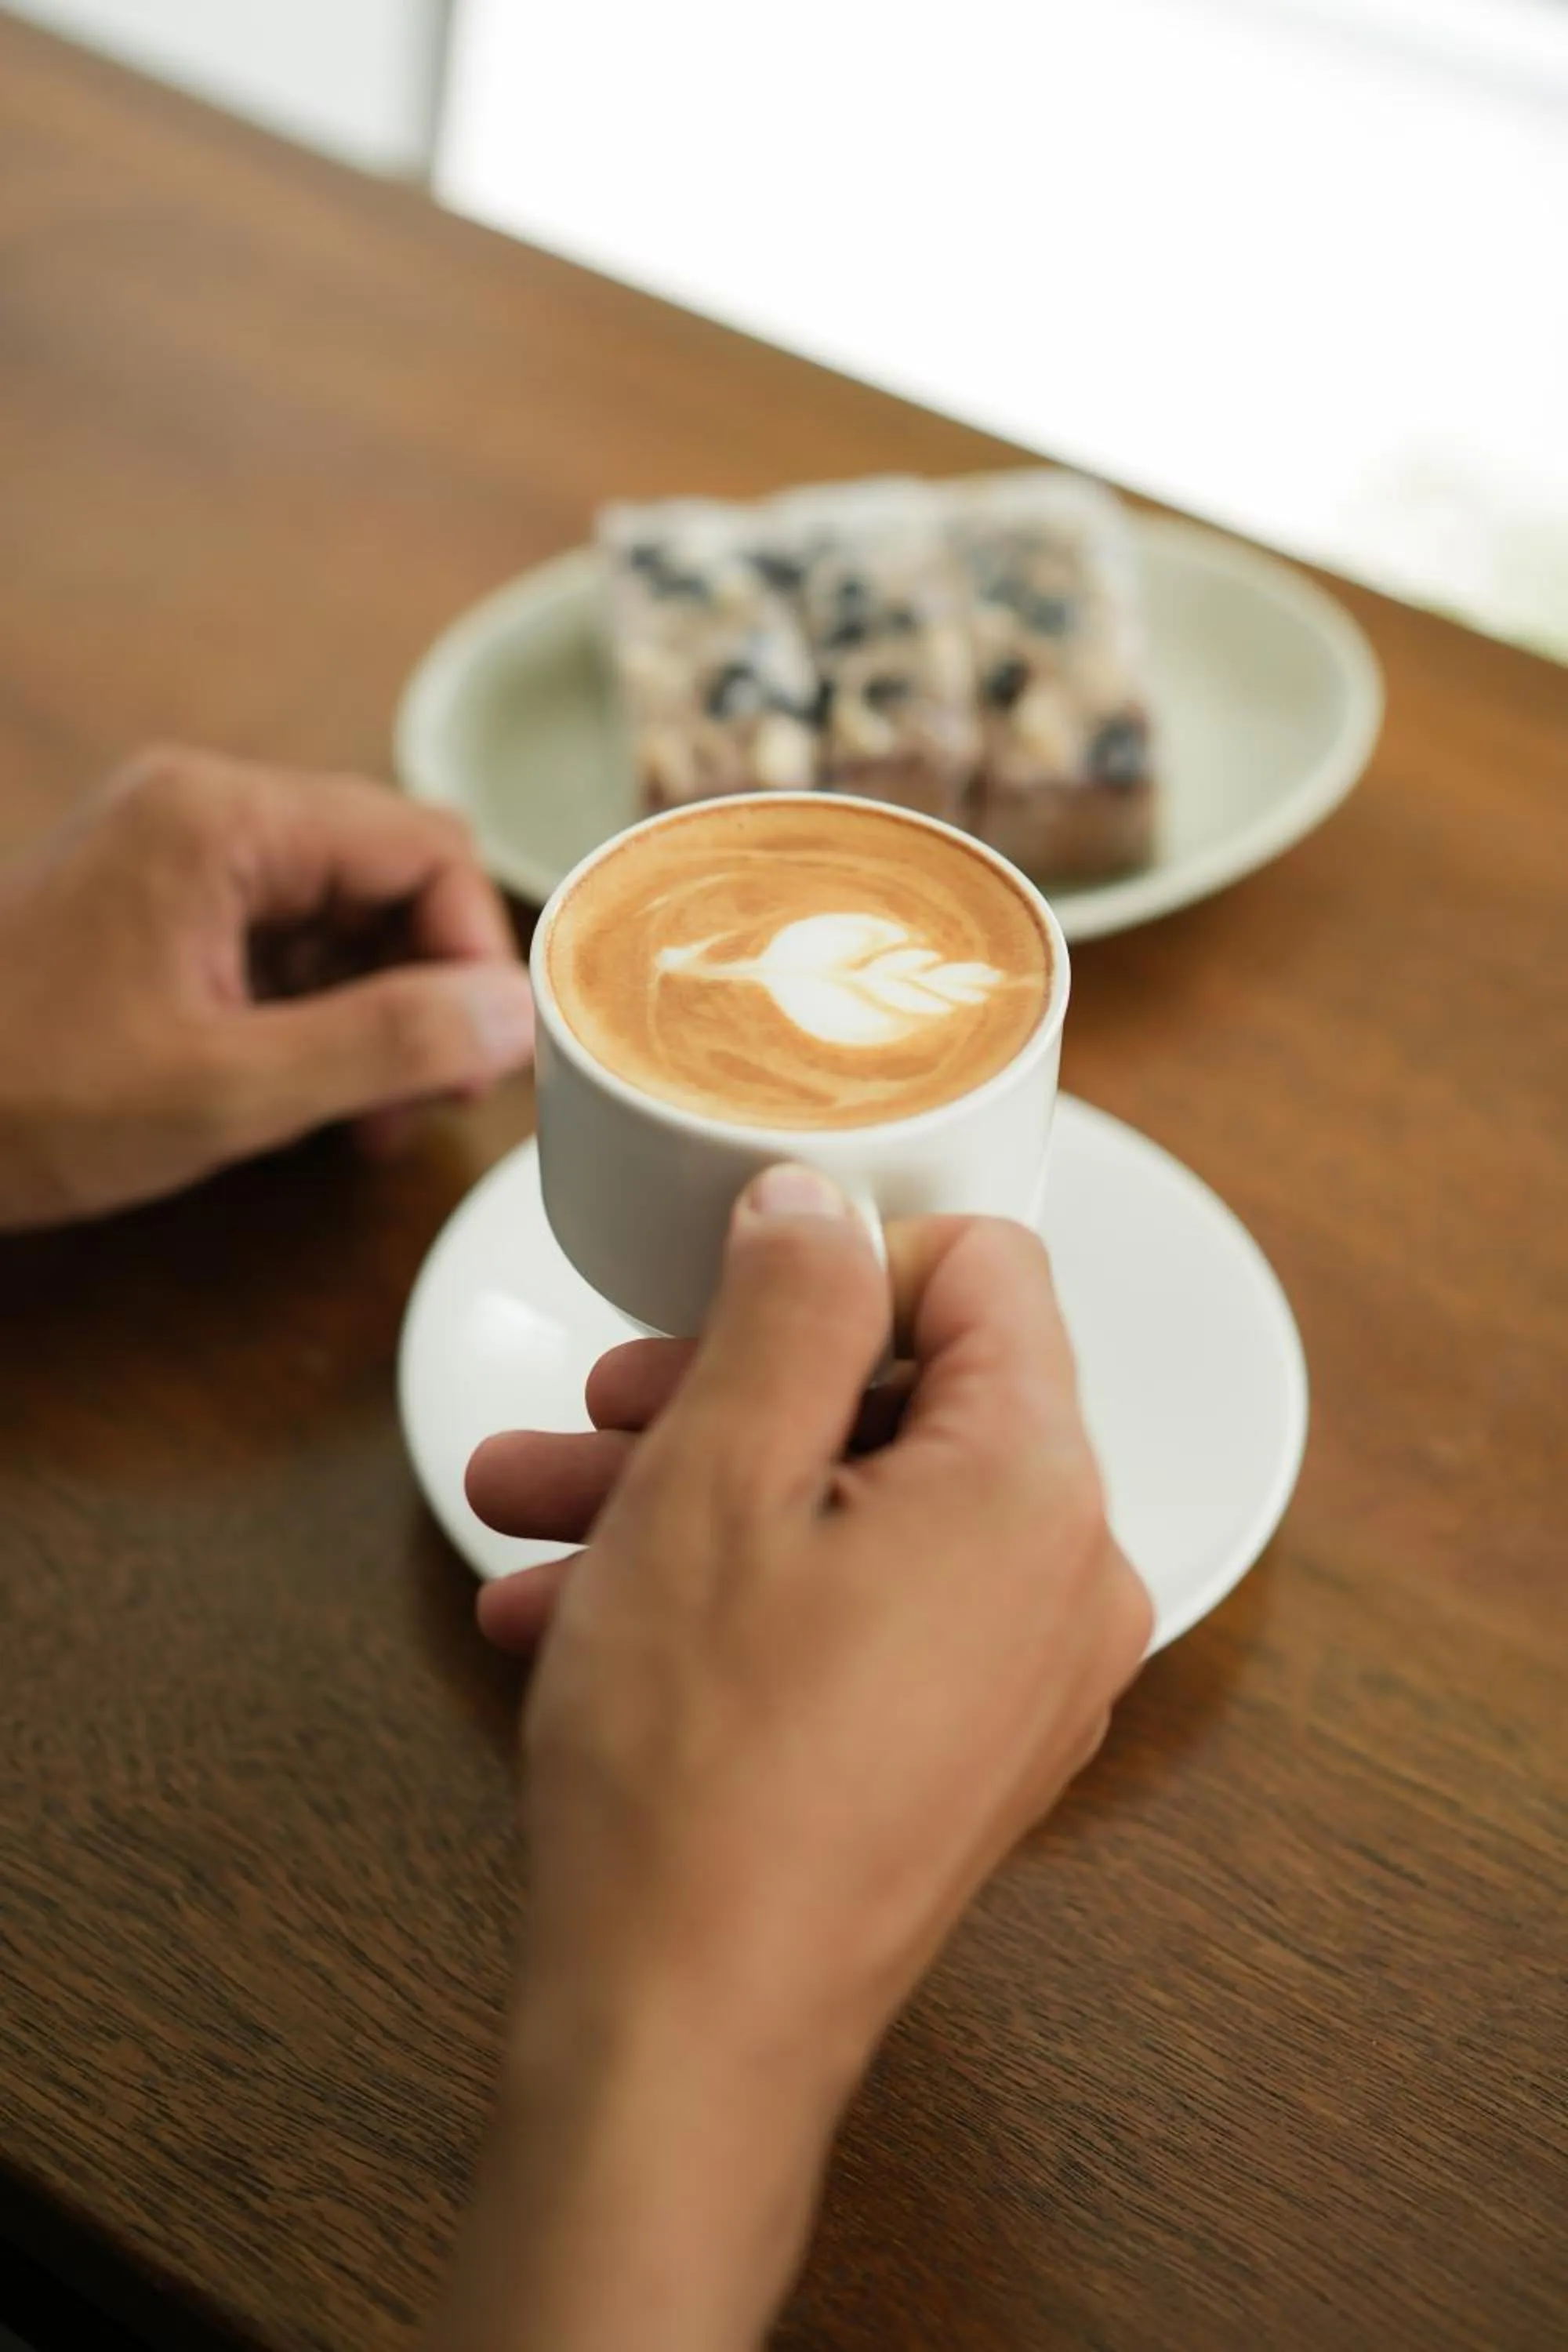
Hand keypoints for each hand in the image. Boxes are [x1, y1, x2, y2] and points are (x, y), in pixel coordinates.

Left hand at [0, 746, 533, 1228]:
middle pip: (391, 872)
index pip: (422, 845)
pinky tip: (316, 1101)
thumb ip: (383, 1045)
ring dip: (383, 1012)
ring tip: (372, 1117)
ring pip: (345, 913)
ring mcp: (179, 856)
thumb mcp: (226, 1090)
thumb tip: (514, 1017)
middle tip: (439, 1096)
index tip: (485, 1057)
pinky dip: (323, 1017)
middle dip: (433, 986)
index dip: (476, 951)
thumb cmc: (25, 1095)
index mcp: (222, 818)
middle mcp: (205, 809)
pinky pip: (286, 943)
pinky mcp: (164, 908)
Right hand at [438, 1169, 1150, 2351]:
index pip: (987, 1272)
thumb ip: (786, 1304)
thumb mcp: (714, 1475)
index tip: (720, 1295)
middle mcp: (1065, 1578)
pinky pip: (858, 1614)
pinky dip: (734, 1590)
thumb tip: (820, 1202)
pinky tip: (574, 1610)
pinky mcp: (960, 1749)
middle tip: (599, 1406)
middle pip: (904, 1400)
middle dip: (727, 1388)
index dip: (841, 1260)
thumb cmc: (696, 1765)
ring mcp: (1020, 1679)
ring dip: (694, 1493)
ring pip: (855, 1514)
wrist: (683, 2040)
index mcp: (1037, 1484)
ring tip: (533, 1509)